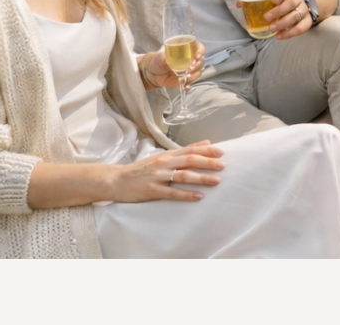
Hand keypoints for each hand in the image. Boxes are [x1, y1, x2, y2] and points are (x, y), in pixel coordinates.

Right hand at [107, 142, 223, 202]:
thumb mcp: (161, 157)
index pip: (190, 150)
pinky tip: (198, 196)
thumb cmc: (141, 170)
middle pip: (189, 160)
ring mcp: (158, 176)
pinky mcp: (152, 190)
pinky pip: (172, 192)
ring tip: (216, 181)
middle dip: (207, 163)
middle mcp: (163, 163)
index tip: (221, 152)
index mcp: (167, 155)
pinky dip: (186, 194)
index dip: (206, 151)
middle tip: (223, 166)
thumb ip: (183, 151)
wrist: (116, 180)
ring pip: (183, 175)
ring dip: (201, 178)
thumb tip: (206, 143)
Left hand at [142, 41, 206, 88]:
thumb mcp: (159, 57)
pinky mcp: (186, 79)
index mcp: (186, 49)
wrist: (151, 74)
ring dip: (194, 75)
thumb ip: (164, 56)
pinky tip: (185, 87)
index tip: (197, 57)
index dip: (201, 51)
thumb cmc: (156, 61)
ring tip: (186, 78)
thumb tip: (167, 57)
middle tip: (191, 69)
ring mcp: (189, 70)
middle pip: (201, 60)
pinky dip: (189, 85)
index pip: (199, 47)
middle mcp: (190, 59)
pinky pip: (191, 82)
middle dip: (198, 65)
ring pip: (198, 71)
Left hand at [238, 0, 313, 40]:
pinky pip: (301, 27)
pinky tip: (279, 36)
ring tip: (272, 29)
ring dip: (283, 23)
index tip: (273, 0)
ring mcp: (305, 9)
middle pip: (291, 3)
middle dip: (279, 11)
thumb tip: (239, 3)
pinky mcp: (308, 20)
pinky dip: (290, 33)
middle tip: (267, 18)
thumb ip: (258, 0)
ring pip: (296, 15)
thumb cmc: (283, 2)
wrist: (302, 6)